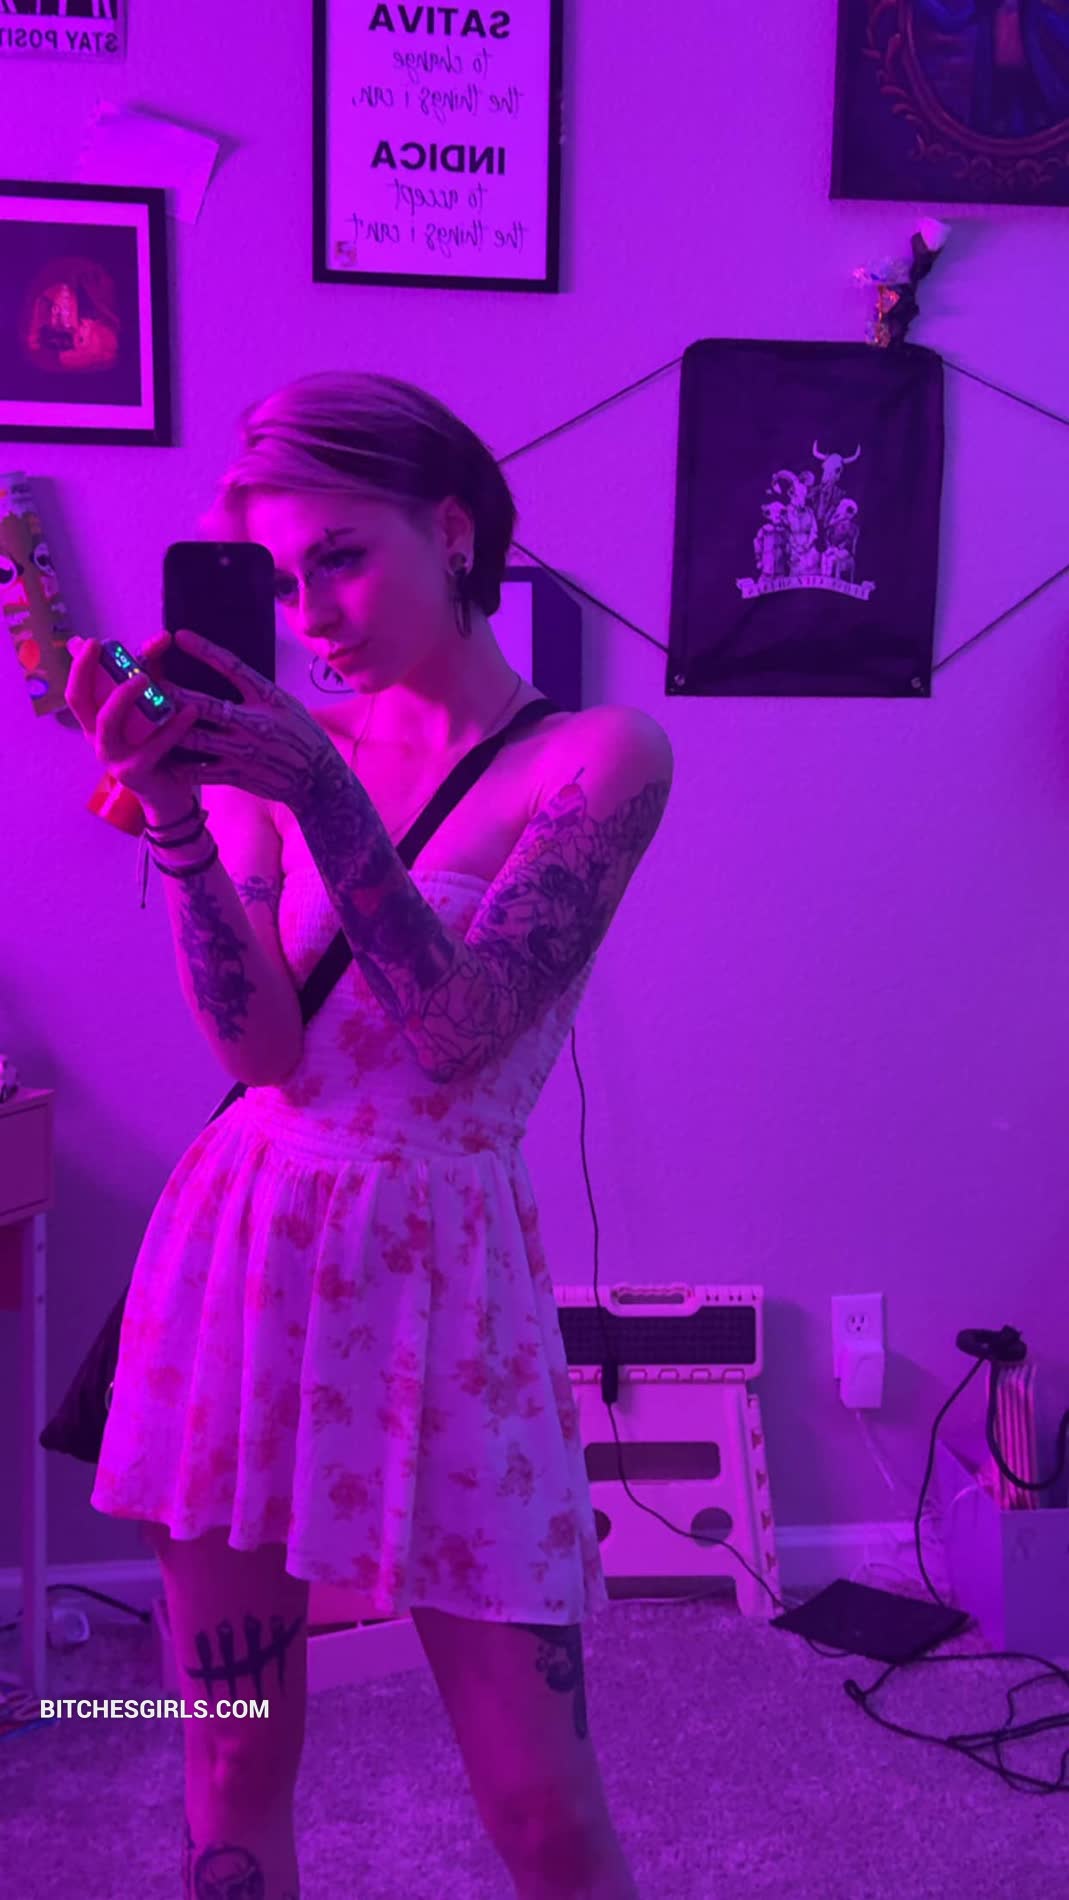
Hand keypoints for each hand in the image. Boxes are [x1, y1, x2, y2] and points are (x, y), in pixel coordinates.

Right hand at [64, 631, 204, 810]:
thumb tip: (162, 637)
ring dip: (123, 696)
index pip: (77, 688)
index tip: (93, 640)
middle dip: (86, 671)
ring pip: (108, 722)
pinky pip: (152, 745)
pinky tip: (190, 711)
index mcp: (95, 721)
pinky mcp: (135, 772)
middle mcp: (96, 738)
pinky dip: (173, 727)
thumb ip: (154, 676)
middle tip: (105, 647)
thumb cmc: (157, 746)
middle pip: (79, 701)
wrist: (169, 794)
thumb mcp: (151, 708)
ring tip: (147, 678)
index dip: (79, 664)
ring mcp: (112, 757)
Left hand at [149, 627, 335, 810]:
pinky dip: (181, 767)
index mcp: (267, 699)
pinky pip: (202, 772)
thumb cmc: (301, 735)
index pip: (234, 667)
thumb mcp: (285, 703)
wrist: (318, 779)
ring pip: (197, 739)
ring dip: (169, 730)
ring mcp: (244, 751)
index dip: (205, 651)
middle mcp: (254, 723)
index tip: (180, 636)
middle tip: (147, 683)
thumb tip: (226, 666)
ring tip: (145, 721)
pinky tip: (162, 760)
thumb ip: (255, 689)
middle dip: (172, 694)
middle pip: (204, 705)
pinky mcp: (238, 774)